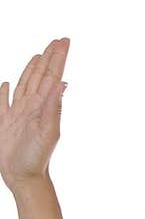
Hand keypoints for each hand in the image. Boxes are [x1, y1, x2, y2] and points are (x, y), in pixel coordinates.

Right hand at [0, 37, 69, 191]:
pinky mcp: (5, 123)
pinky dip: (5, 91)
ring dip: (31, 69)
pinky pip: (3, 102)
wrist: (24, 177)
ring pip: (24, 84)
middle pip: (40, 76)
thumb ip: (54, 106)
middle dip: (48, 58)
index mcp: (43, 105)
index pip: (52, 76)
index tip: (64, 41)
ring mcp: (18, 113)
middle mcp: (32, 106)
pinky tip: (6, 84)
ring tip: (38, 55)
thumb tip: (63, 83)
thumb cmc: (37, 158)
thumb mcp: (48, 131)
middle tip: (57, 41)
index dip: (57, 58)